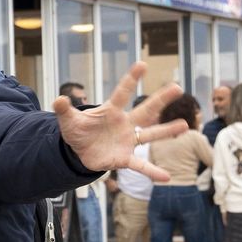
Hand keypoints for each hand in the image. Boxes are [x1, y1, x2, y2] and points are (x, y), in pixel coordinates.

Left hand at [52, 63, 185, 180]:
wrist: (80, 152)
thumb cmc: (77, 132)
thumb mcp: (68, 121)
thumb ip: (64, 110)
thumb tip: (57, 100)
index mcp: (111, 111)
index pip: (122, 93)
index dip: (131, 79)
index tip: (142, 64)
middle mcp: (124, 123)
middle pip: (145, 110)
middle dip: (160, 100)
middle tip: (177, 87)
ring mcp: (127, 141)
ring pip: (150, 134)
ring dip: (166, 131)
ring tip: (184, 125)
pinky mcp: (124, 158)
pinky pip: (140, 165)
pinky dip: (152, 171)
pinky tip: (167, 177)